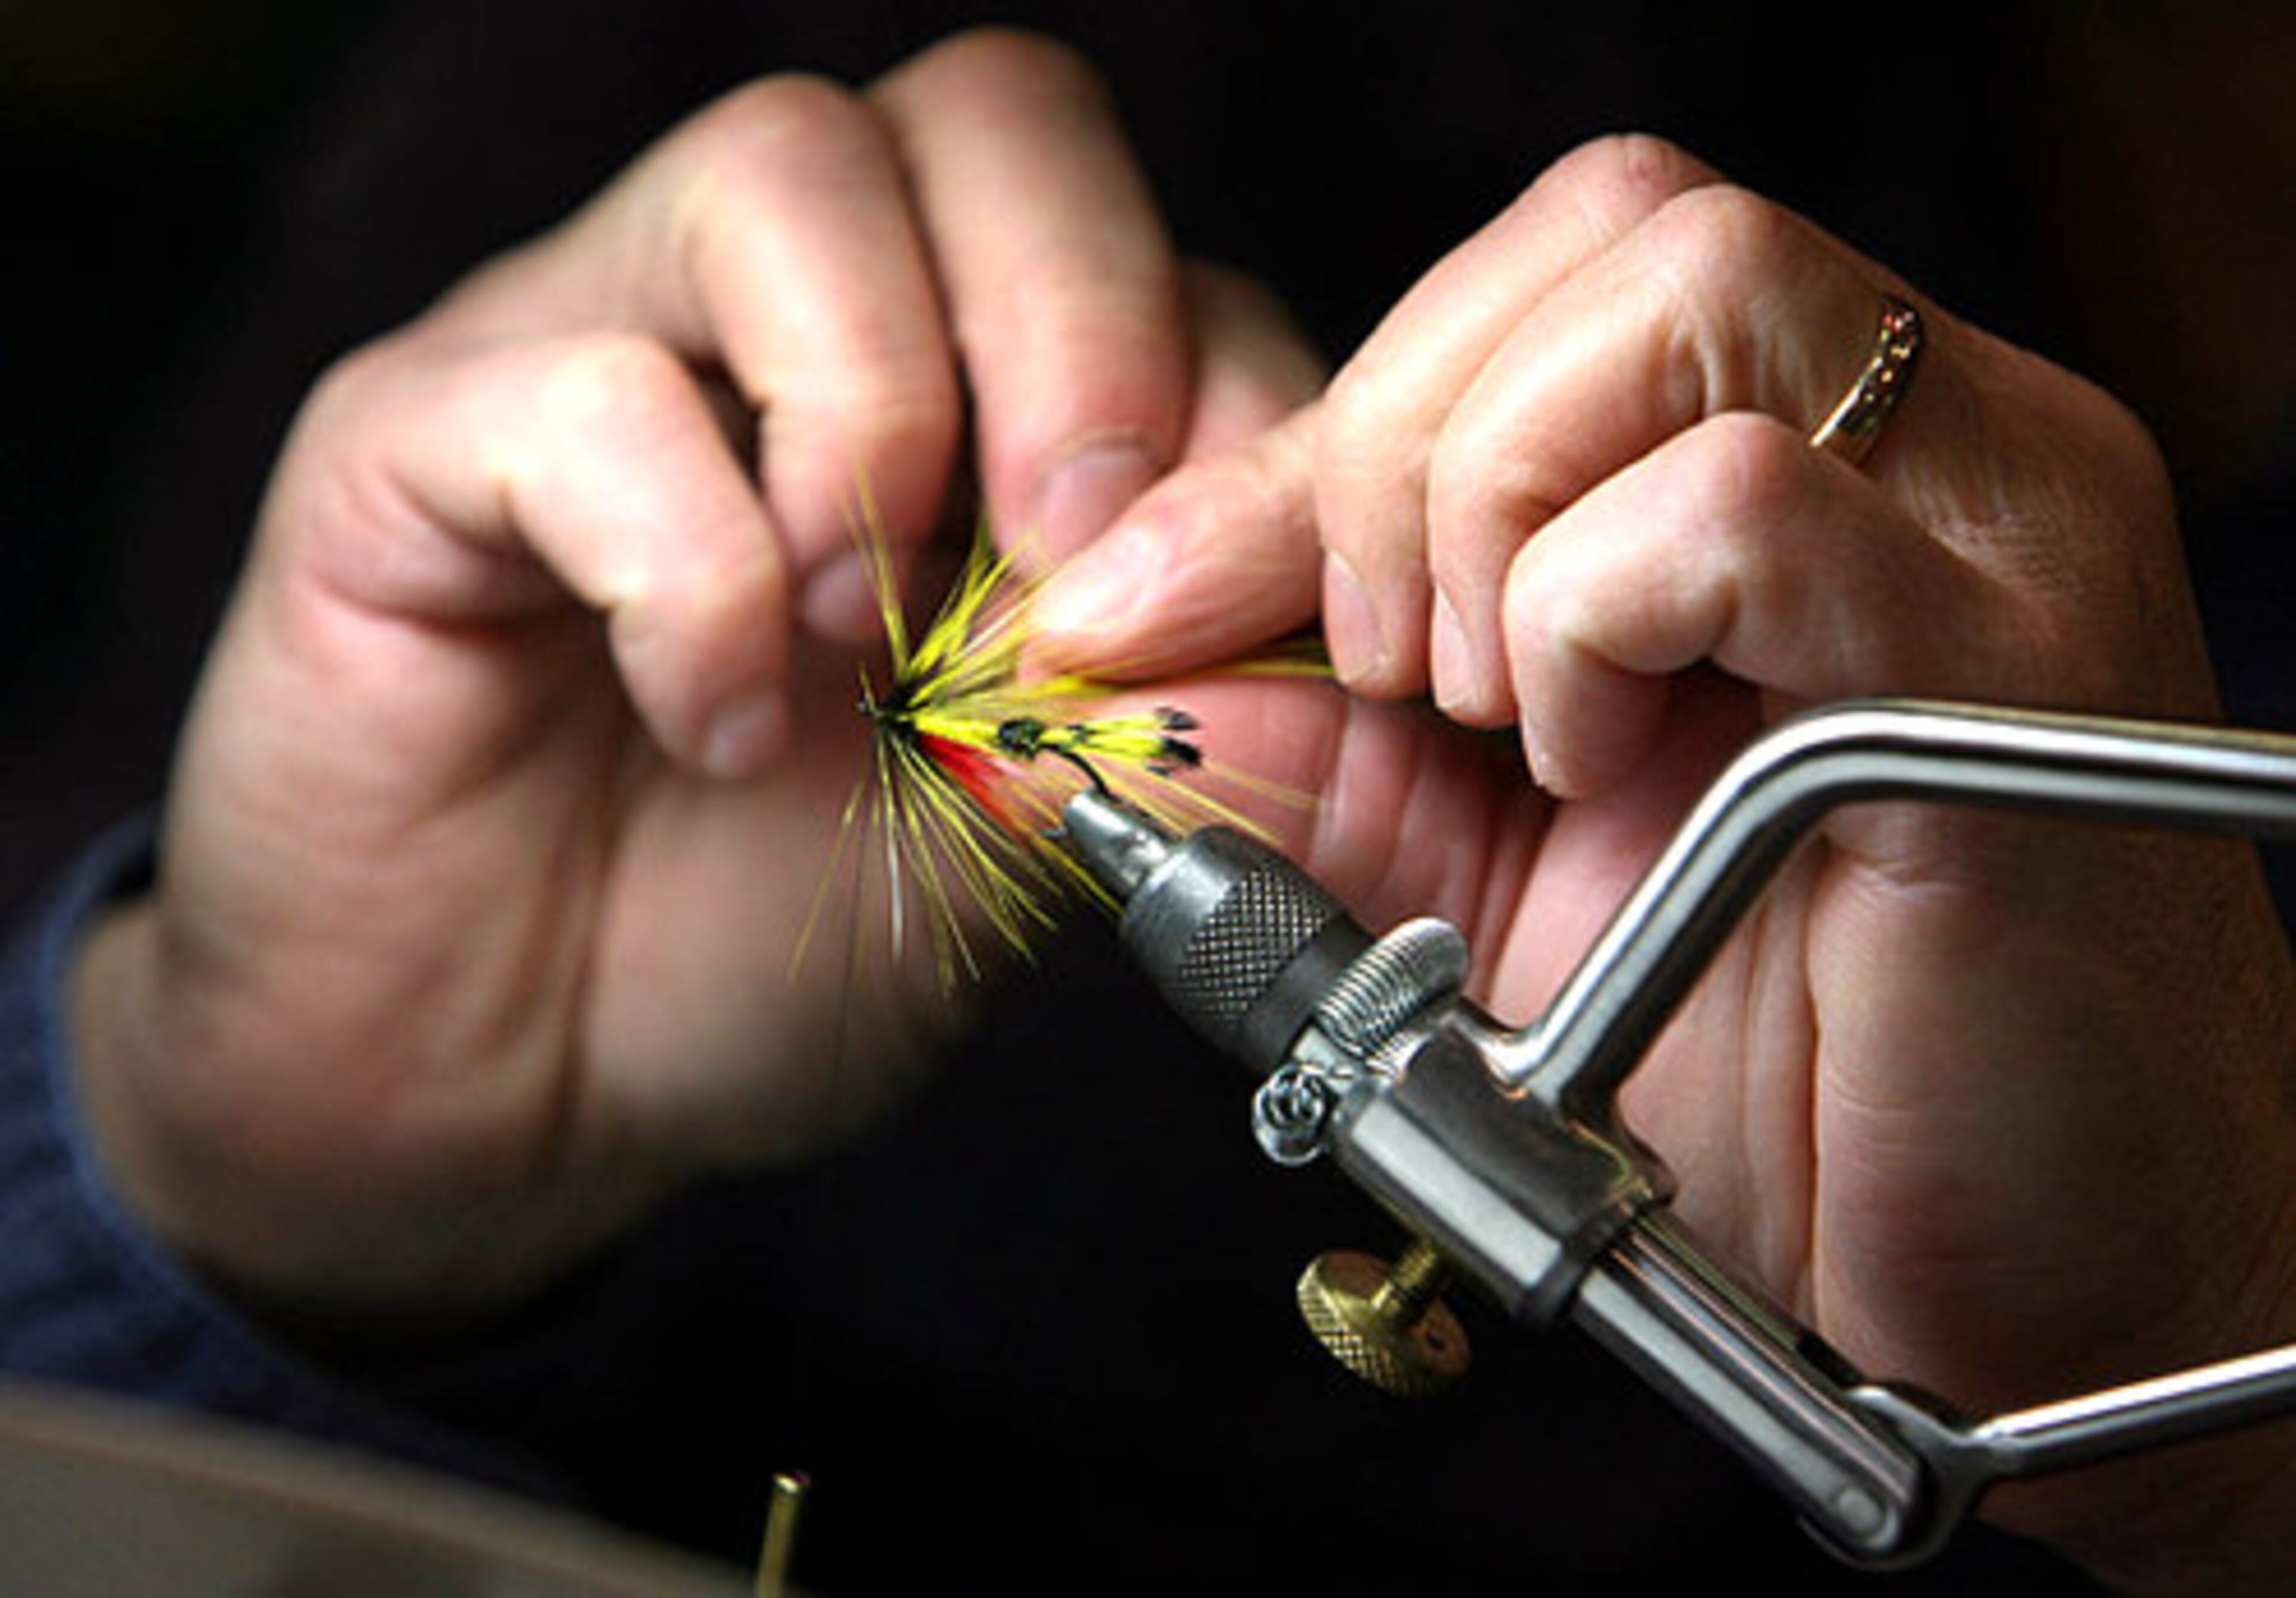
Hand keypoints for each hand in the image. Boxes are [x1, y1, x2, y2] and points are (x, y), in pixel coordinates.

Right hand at [66, 29, 1324, 1329]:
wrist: (529, 1071)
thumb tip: (1349, 696)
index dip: (1229, 417)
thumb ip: (1202, 740)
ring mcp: (602, 336)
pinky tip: (724, 722)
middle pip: (996, 123)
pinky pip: (579, 392)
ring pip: (788, 170)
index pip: (1158, 250)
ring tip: (866, 641)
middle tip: (1072, 583)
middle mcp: (797, 309)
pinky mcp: (419, 439)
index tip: (1218, 630)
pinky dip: (695, 577)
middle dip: (1087, 346)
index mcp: (979, 378)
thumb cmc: (783, 931)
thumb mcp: (1048, 834)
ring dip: (883, 418)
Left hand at [1036, 135, 2295, 1588]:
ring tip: (1508, 717)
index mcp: (1816, 456)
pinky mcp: (2000, 660)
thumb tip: (1126, 651)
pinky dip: (1593, 621)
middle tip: (1390, 665)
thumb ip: (1320, 736)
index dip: (1322, 426)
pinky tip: (1607, 772)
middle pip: (1615, 225)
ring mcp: (1988, 526)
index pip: (1540, 284)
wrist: (2002, 1273)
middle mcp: (1927, 443)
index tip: (1141, 603)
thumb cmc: (1771, 1064)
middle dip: (1404, 434)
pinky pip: (1742, 505)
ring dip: (1495, 506)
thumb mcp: (1478, 870)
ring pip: (1682, 293)